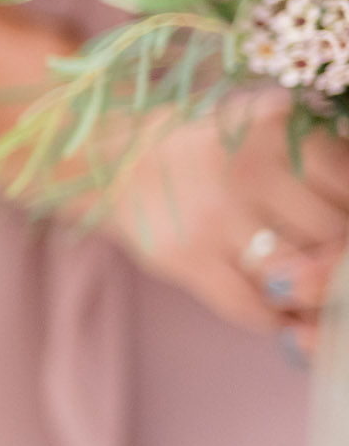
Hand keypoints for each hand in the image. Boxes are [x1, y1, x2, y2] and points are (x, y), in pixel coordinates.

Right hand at [103, 95, 348, 353]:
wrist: (119, 159)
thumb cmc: (219, 154)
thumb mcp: (275, 137)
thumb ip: (328, 171)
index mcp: (282, 128)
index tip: (338, 236)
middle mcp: (249, 166)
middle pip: (331, 239)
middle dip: (335, 263)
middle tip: (322, 265)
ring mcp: (212, 213)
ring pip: (297, 279)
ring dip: (307, 297)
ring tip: (302, 293)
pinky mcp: (182, 254)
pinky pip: (251, 307)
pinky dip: (271, 317)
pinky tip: (272, 307)